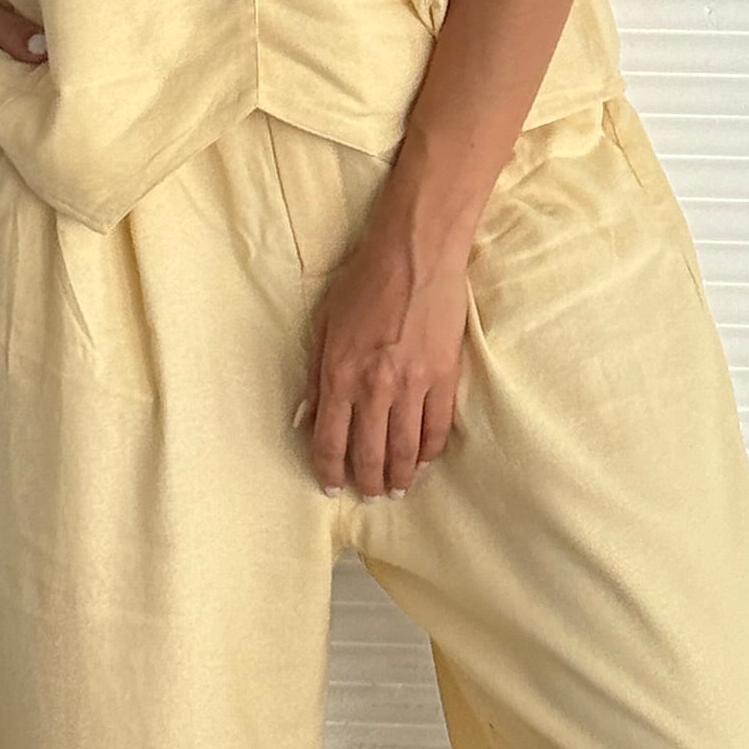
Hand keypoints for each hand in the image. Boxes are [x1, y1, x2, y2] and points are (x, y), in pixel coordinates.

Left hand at [296, 212, 470, 496]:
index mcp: (340, 375)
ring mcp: (413, 386)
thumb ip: (315, 377)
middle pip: (369, 454)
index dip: (330, 471)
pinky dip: (430, 451)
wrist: (415, 254)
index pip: (330, 442)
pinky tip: (424, 459)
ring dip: (400, 476)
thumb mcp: (324, 325)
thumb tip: (304, 419)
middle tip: (369, 494)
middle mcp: (375, 388)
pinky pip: (437, 428)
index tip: (332, 485)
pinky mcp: (444, 377)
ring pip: (405, 450)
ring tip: (397, 489)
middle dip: (367, 482)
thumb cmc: (364, 282)